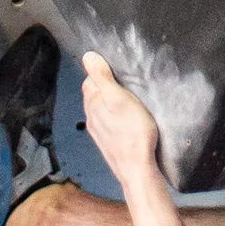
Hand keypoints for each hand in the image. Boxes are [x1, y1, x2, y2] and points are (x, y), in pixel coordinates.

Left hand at [79, 51, 161, 190]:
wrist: (136, 169)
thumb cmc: (133, 132)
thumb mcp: (120, 98)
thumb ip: (103, 78)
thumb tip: (88, 56)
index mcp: (92, 103)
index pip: (89, 80)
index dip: (101, 71)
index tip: (116, 69)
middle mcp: (91, 117)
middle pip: (93, 95)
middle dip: (103, 85)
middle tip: (122, 80)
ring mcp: (98, 132)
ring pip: (98, 109)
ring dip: (107, 101)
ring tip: (125, 97)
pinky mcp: (107, 142)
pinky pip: (105, 123)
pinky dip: (112, 116)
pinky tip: (124, 118)